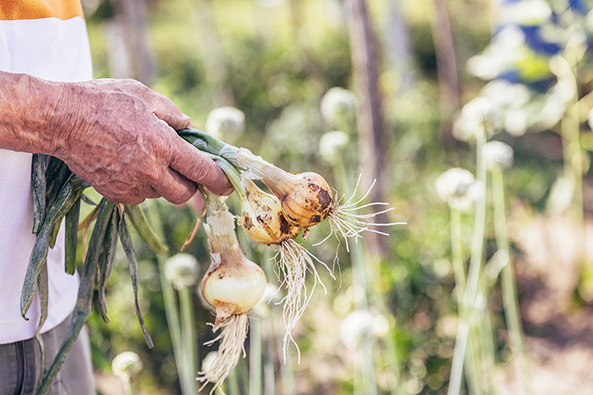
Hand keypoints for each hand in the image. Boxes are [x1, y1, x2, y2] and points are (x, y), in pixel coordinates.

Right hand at [44, 78, 232, 203]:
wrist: (59, 120)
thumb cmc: (102, 101)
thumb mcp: (143, 95)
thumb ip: (172, 113)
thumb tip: (190, 127)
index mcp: (162, 145)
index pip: (201, 171)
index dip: (219, 180)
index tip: (227, 185)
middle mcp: (150, 170)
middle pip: (184, 194)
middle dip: (190, 185)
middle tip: (186, 170)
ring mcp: (130, 185)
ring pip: (160, 195)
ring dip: (163, 182)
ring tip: (147, 158)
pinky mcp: (114, 193)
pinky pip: (139, 196)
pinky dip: (142, 186)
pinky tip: (130, 165)